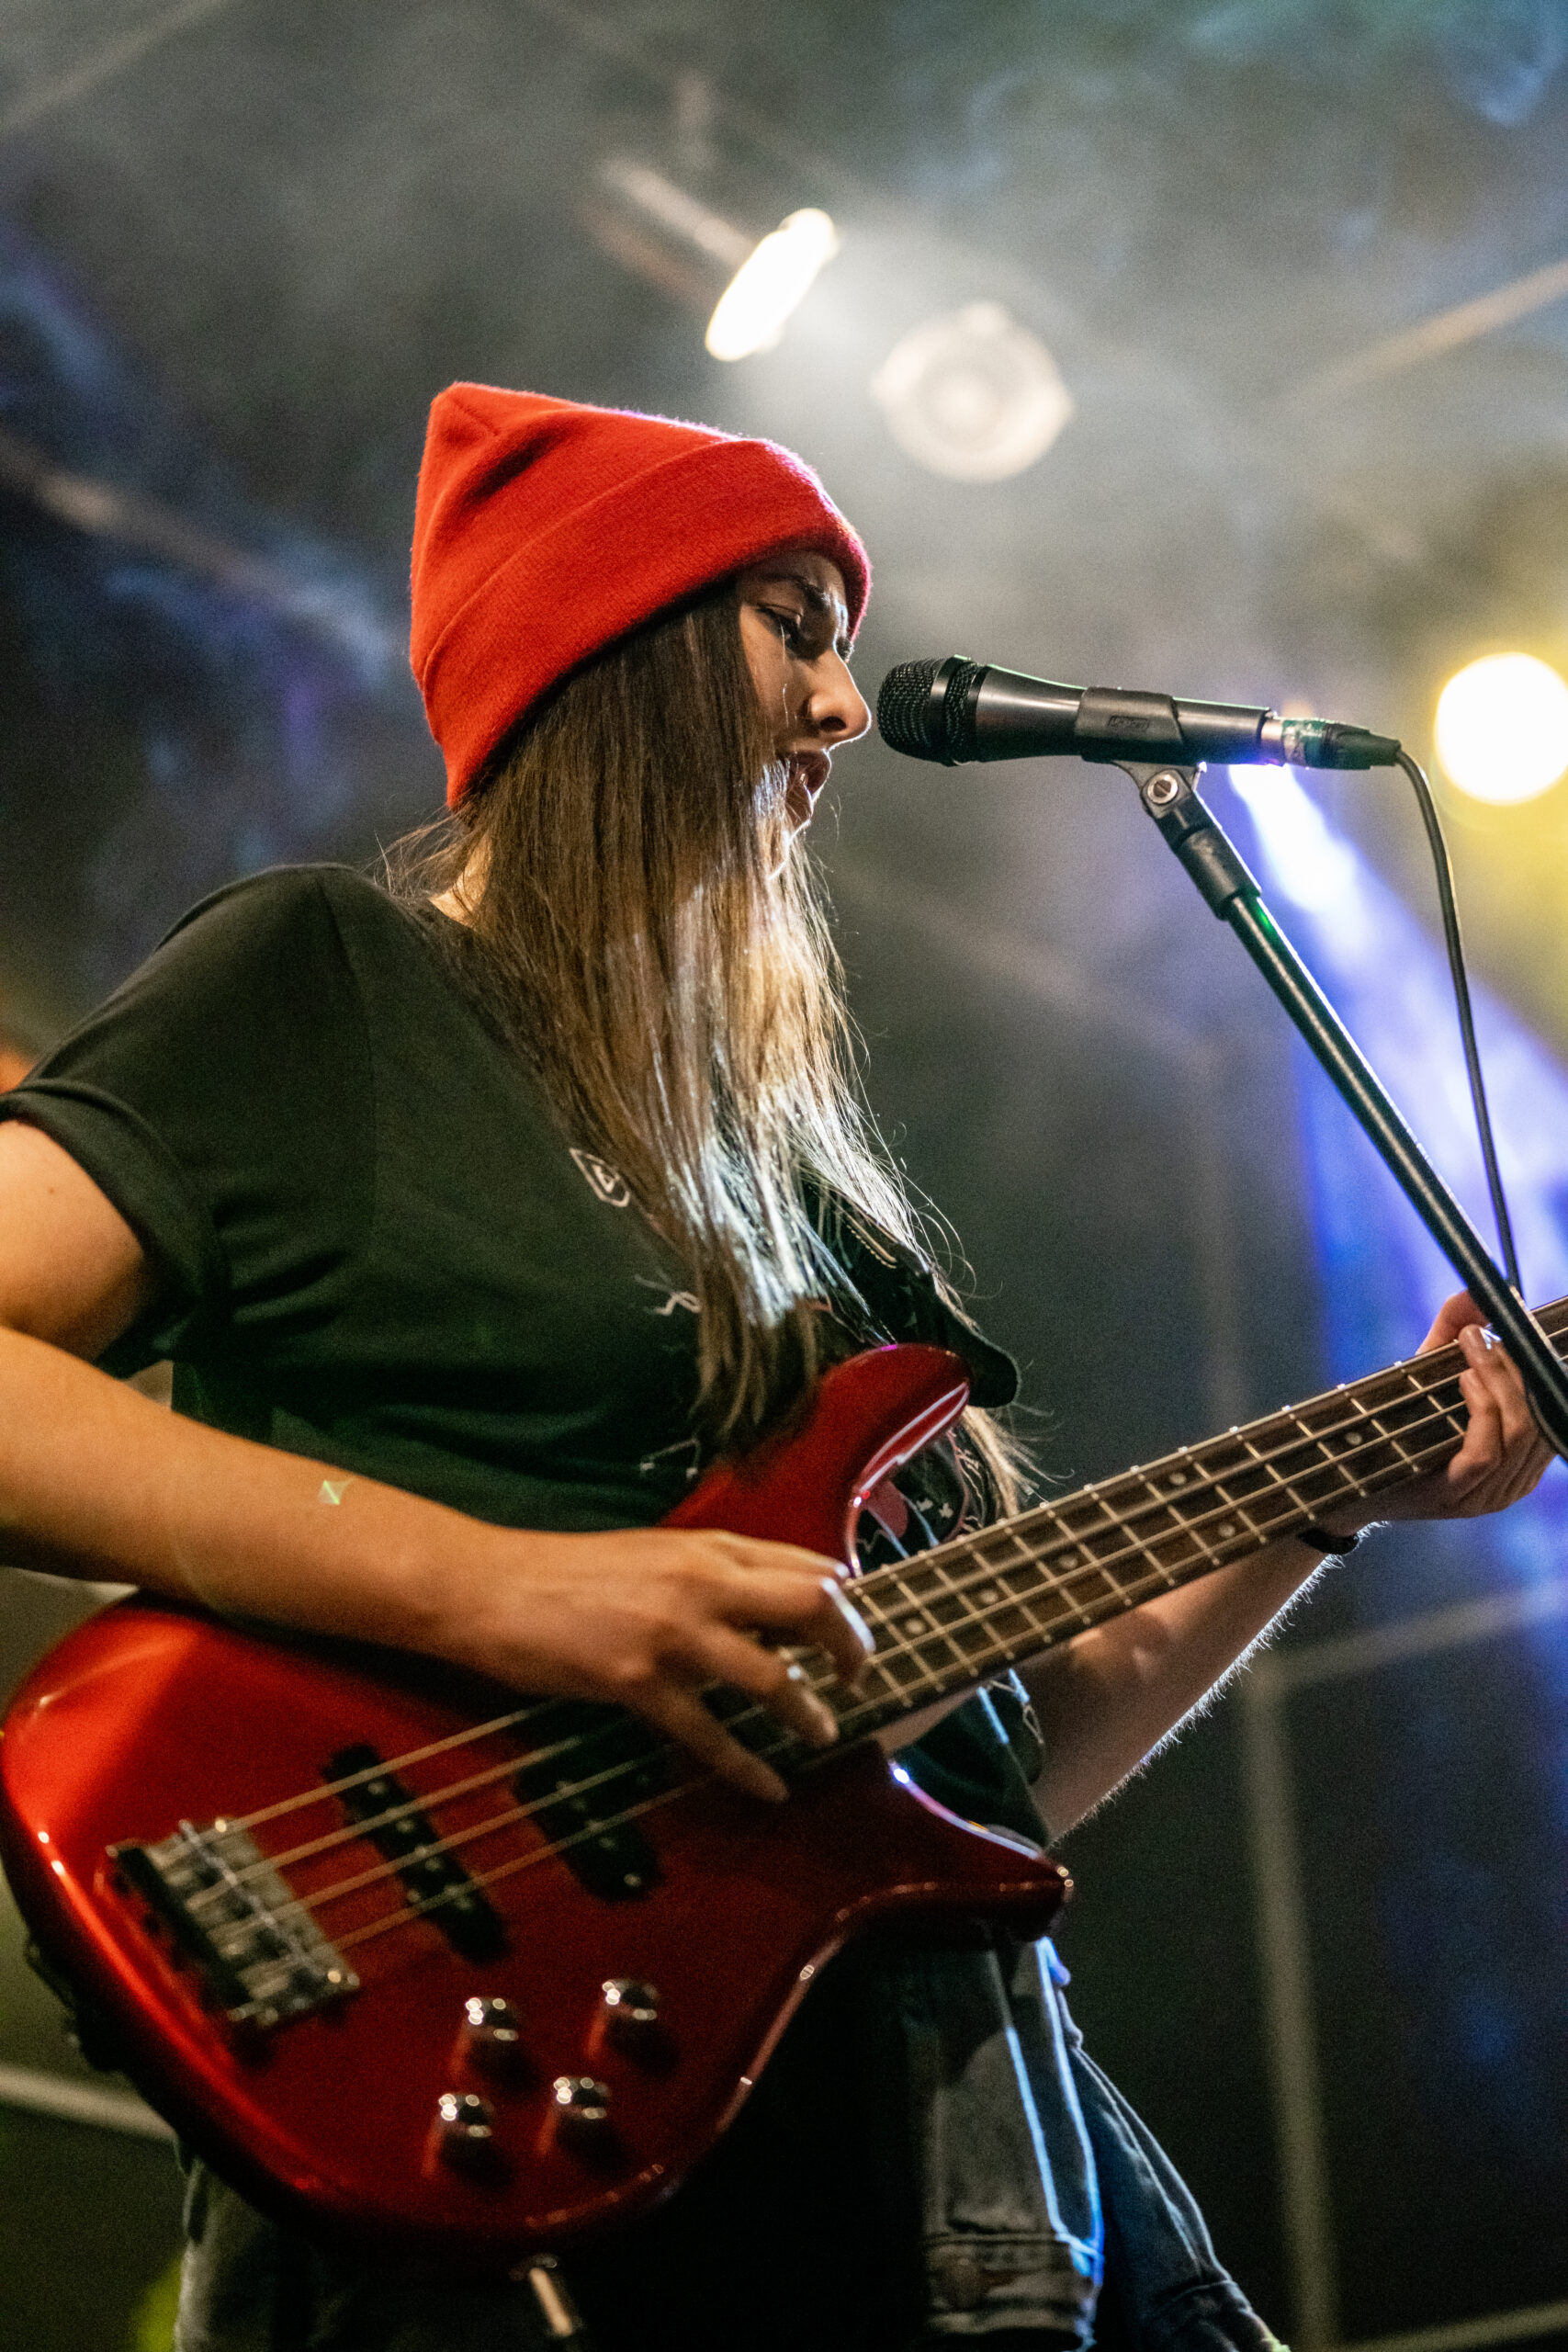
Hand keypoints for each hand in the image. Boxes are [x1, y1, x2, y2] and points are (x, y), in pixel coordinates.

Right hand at [442, 1526, 873, 1802]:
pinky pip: (709, 1735)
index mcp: (710, 1548)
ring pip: (772, 1676)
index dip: (845, 1601)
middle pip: (812, 1607)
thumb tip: (771, 1603)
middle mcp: (703, 1583)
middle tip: (856, 1676)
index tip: (855, 1628)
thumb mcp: (657, 1553)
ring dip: (809, 1712)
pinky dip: (748, 1768)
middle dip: (850, 1645)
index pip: (808, 1566)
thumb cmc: (573, 1571)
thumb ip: (715, 1572)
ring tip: (824, 1732)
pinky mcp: (638, 1682)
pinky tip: (771, 1789)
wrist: (495, 1587)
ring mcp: (674, 1634)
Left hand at [1323, 1290, 1553, 1534]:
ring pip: (1520, 1431)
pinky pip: (1485, 1453)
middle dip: (1516, 1366)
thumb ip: (1453, 1330)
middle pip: (1543, 1416)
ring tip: (1472, 1346)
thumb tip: (1478, 1289)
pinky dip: (1481, 1409)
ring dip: (1498, 1379)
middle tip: (1481, 1332)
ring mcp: (1488, 1494)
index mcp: (1523, 1455)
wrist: (1351, 1480)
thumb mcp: (1428, 1373)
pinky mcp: (1456, 1496)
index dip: (1545, 1365)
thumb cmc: (1398, 1426)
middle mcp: (1516, 1479)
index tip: (1523, 1326)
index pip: (1555, 1407)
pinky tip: (1464, 1379)